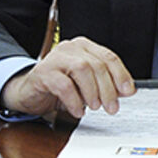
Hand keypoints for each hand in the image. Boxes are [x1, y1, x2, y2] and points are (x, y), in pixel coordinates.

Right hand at [1, 37, 134, 118]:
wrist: (29, 92)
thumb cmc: (59, 87)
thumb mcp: (87, 86)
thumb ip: (107, 85)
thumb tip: (128, 91)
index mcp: (85, 47)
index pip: (109, 57)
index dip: (121, 75)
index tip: (128, 91)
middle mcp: (71, 48)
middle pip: (97, 64)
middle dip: (108, 88)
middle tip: (112, 107)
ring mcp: (56, 58)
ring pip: (82, 69)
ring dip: (92, 92)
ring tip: (95, 107)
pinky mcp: (43, 72)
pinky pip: (64, 85)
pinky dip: (74, 100)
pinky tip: (78, 110)